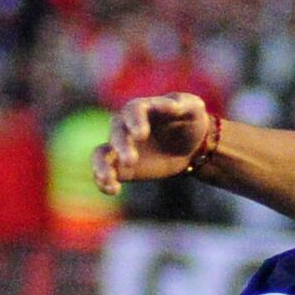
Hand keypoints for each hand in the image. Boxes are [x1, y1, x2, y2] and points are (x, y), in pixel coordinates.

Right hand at [93, 93, 216, 196]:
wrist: (190, 145)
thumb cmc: (190, 120)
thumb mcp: (193, 108)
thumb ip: (182, 104)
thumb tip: (171, 105)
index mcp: (143, 109)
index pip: (133, 110)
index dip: (135, 121)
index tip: (141, 135)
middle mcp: (127, 126)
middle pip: (117, 132)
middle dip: (121, 146)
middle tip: (130, 161)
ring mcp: (122, 147)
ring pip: (101, 153)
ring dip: (101, 166)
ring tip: (107, 179)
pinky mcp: (123, 167)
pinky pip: (106, 172)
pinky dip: (103, 181)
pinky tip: (112, 190)